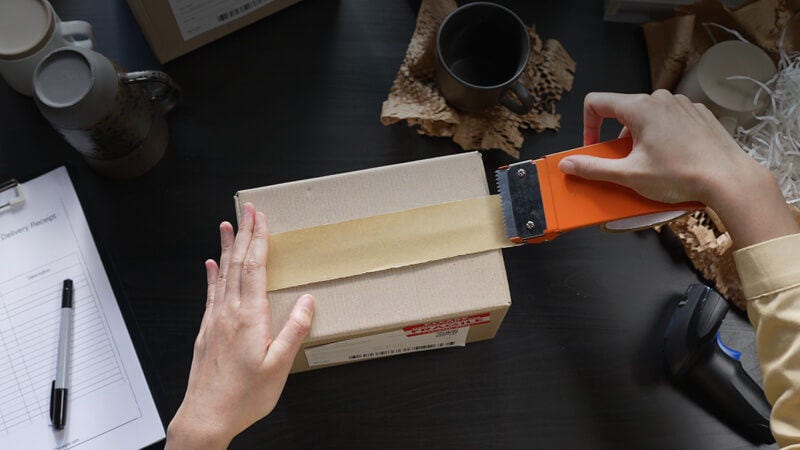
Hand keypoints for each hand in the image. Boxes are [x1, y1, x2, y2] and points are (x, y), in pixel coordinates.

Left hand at [166, 203, 314, 449]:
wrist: (206, 416)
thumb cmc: (244, 396)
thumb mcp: (279, 366)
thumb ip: (294, 331)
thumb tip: (307, 301)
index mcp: (249, 317)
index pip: (254, 268)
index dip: (258, 240)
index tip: (260, 218)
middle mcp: (229, 313)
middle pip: (237, 264)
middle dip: (244, 234)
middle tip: (247, 210)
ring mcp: (215, 320)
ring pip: (221, 275)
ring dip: (226, 248)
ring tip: (226, 227)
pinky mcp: (207, 331)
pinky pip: (210, 293)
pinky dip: (212, 275)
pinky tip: (210, 266)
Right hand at [558, 90, 798, 248]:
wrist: (728, 179)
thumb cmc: (679, 176)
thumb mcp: (629, 175)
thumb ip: (593, 168)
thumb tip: (566, 164)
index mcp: (639, 108)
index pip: (597, 103)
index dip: (587, 126)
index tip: (594, 148)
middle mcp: (660, 98)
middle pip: (623, 111)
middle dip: (618, 138)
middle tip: (628, 163)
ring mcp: (682, 104)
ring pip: (647, 115)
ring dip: (640, 137)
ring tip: (653, 164)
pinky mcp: (699, 113)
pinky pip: (670, 119)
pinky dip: (663, 136)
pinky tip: (674, 158)